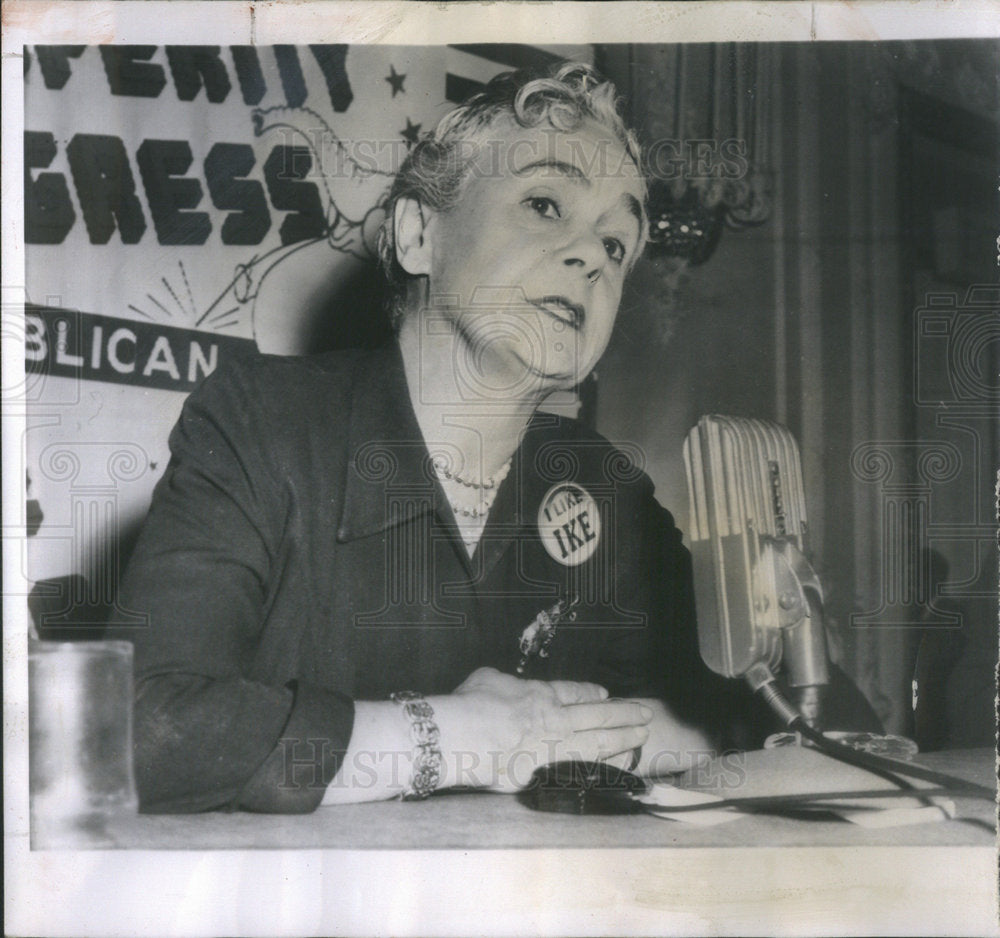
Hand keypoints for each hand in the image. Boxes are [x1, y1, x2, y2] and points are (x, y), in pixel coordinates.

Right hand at [430, 668, 652, 791]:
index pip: (573, 693)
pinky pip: (582, 772)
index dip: (591, 693)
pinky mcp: (546, 776)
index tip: (606, 695)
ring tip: (643, 737)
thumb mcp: (487, 678)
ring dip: (624, 739)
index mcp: (540, 696)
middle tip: (644, 713)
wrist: (465, 736)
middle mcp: (555, 721)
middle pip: (597, 716)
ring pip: (598, 743)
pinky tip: (619, 769)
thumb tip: (503, 686)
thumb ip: (503, 683)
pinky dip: (604, 769)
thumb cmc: (471, 703)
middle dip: (623, 714)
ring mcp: (554, 750)